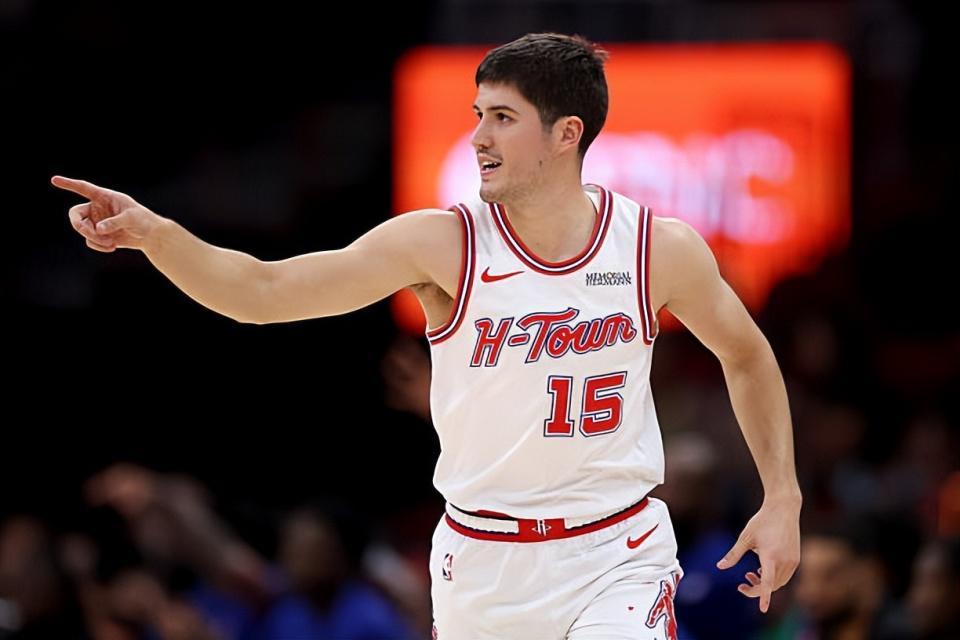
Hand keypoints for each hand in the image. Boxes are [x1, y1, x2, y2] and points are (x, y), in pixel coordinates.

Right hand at [52, 175, 161, 251]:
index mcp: (104, 197)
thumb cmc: (143, 220)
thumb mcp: (132, 218)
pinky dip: (98, 245)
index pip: (83, 188)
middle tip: (94, 234)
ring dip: (94, 239)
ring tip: (111, 243)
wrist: (149, 236)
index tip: (54, 180)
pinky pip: (89, 241)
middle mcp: (96, 208)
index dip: (69, 184)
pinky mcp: (98, 234)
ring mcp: (95, 221)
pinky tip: (112, 247)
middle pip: (75, 215)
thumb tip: (99, 229)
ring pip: (82, 230)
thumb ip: (115, 222)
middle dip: (81, 227)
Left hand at [716, 494, 800, 612]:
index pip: (768, 583)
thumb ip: (733, 555)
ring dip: (765, 584)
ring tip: (750, 574)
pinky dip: (774, 578)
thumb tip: (719, 567)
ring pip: (779, 582)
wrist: (784, 508)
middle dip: (756, 589)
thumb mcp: (745, 537)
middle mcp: (784, 561)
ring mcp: (793, 561)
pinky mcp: (796, 559)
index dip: (763, 596)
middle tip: (742, 584)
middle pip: (771, 586)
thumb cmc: (761, 521)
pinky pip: (785, 576)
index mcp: (770, 556)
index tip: (763, 609)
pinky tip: (762, 569)